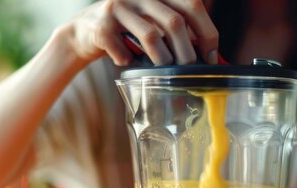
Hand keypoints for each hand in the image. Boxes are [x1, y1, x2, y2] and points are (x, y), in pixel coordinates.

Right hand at [62, 0, 218, 64]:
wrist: (84, 33)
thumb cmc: (129, 32)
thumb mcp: (156, 23)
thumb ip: (180, 32)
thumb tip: (212, 57)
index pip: (193, 5)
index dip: (207, 32)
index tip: (211, 57)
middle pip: (174, 22)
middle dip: (187, 53)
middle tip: (189, 71)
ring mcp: (118, 5)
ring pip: (151, 36)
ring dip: (162, 61)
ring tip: (162, 72)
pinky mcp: (100, 24)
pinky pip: (124, 51)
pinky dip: (129, 62)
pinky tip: (126, 62)